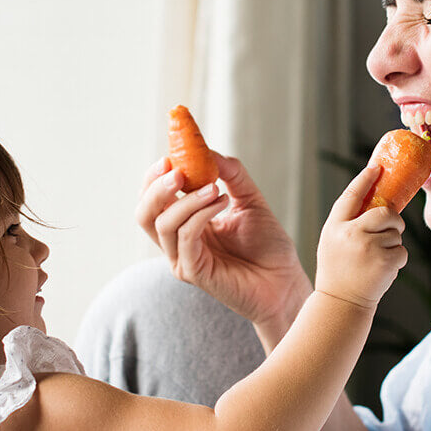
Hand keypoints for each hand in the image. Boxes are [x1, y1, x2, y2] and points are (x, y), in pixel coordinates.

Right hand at [135, 154, 311, 326]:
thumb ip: (230, 173)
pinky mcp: (193, 273)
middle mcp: (178, 243)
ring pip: (163, 224)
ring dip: (186, 200)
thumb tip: (208, 150)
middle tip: (177, 170)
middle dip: (155, 188)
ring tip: (215, 188)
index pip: (154, 200)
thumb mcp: (249, 199)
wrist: (285, 280)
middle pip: (145, 213)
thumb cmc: (268, 245)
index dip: (154, 178)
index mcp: (185, 224)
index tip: (169, 157)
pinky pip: (186, 237)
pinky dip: (200, 215)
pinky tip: (221, 202)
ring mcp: (182, 259)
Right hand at [315, 166, 406, 308]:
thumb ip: (349, 222)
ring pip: (396, 233)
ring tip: (377, 259)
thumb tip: (377, 202)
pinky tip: (383, 270)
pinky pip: (402, 251)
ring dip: (393, 245)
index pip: (352, 196)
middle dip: (393, 220)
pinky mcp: (383, 262)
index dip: (365, 180)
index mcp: (335, 226)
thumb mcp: (334, 242)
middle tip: (390, 231)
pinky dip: (397, 260)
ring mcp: (367, 248)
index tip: (377, 168)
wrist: (341, 303)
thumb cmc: (339, 270)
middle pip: (385, 212)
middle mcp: (350, 233)